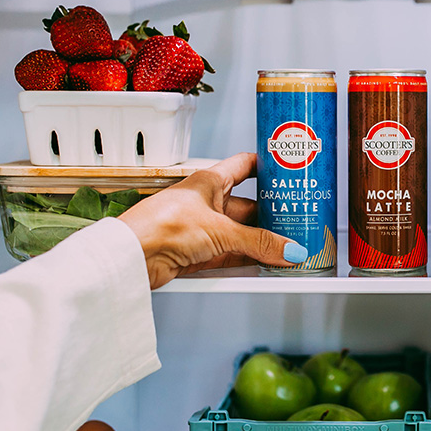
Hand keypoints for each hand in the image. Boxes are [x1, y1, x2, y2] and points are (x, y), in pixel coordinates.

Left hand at [118, 153, 307, 288]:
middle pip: (249, 207)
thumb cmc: (161, 225)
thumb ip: (258, 243)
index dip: (267, 167)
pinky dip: (248, 260)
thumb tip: (288, 250)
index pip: (245, 166)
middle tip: (298, 224)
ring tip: (287, 250)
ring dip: (261, 243)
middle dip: (271, 217)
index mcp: (209, 182)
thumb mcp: (220, 231)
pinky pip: (231, 255)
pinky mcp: (197, 253)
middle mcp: (206, 202)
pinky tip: (265, 264)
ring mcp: (202, 228)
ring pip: (241, 234)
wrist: (132, 256)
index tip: (289, 171)